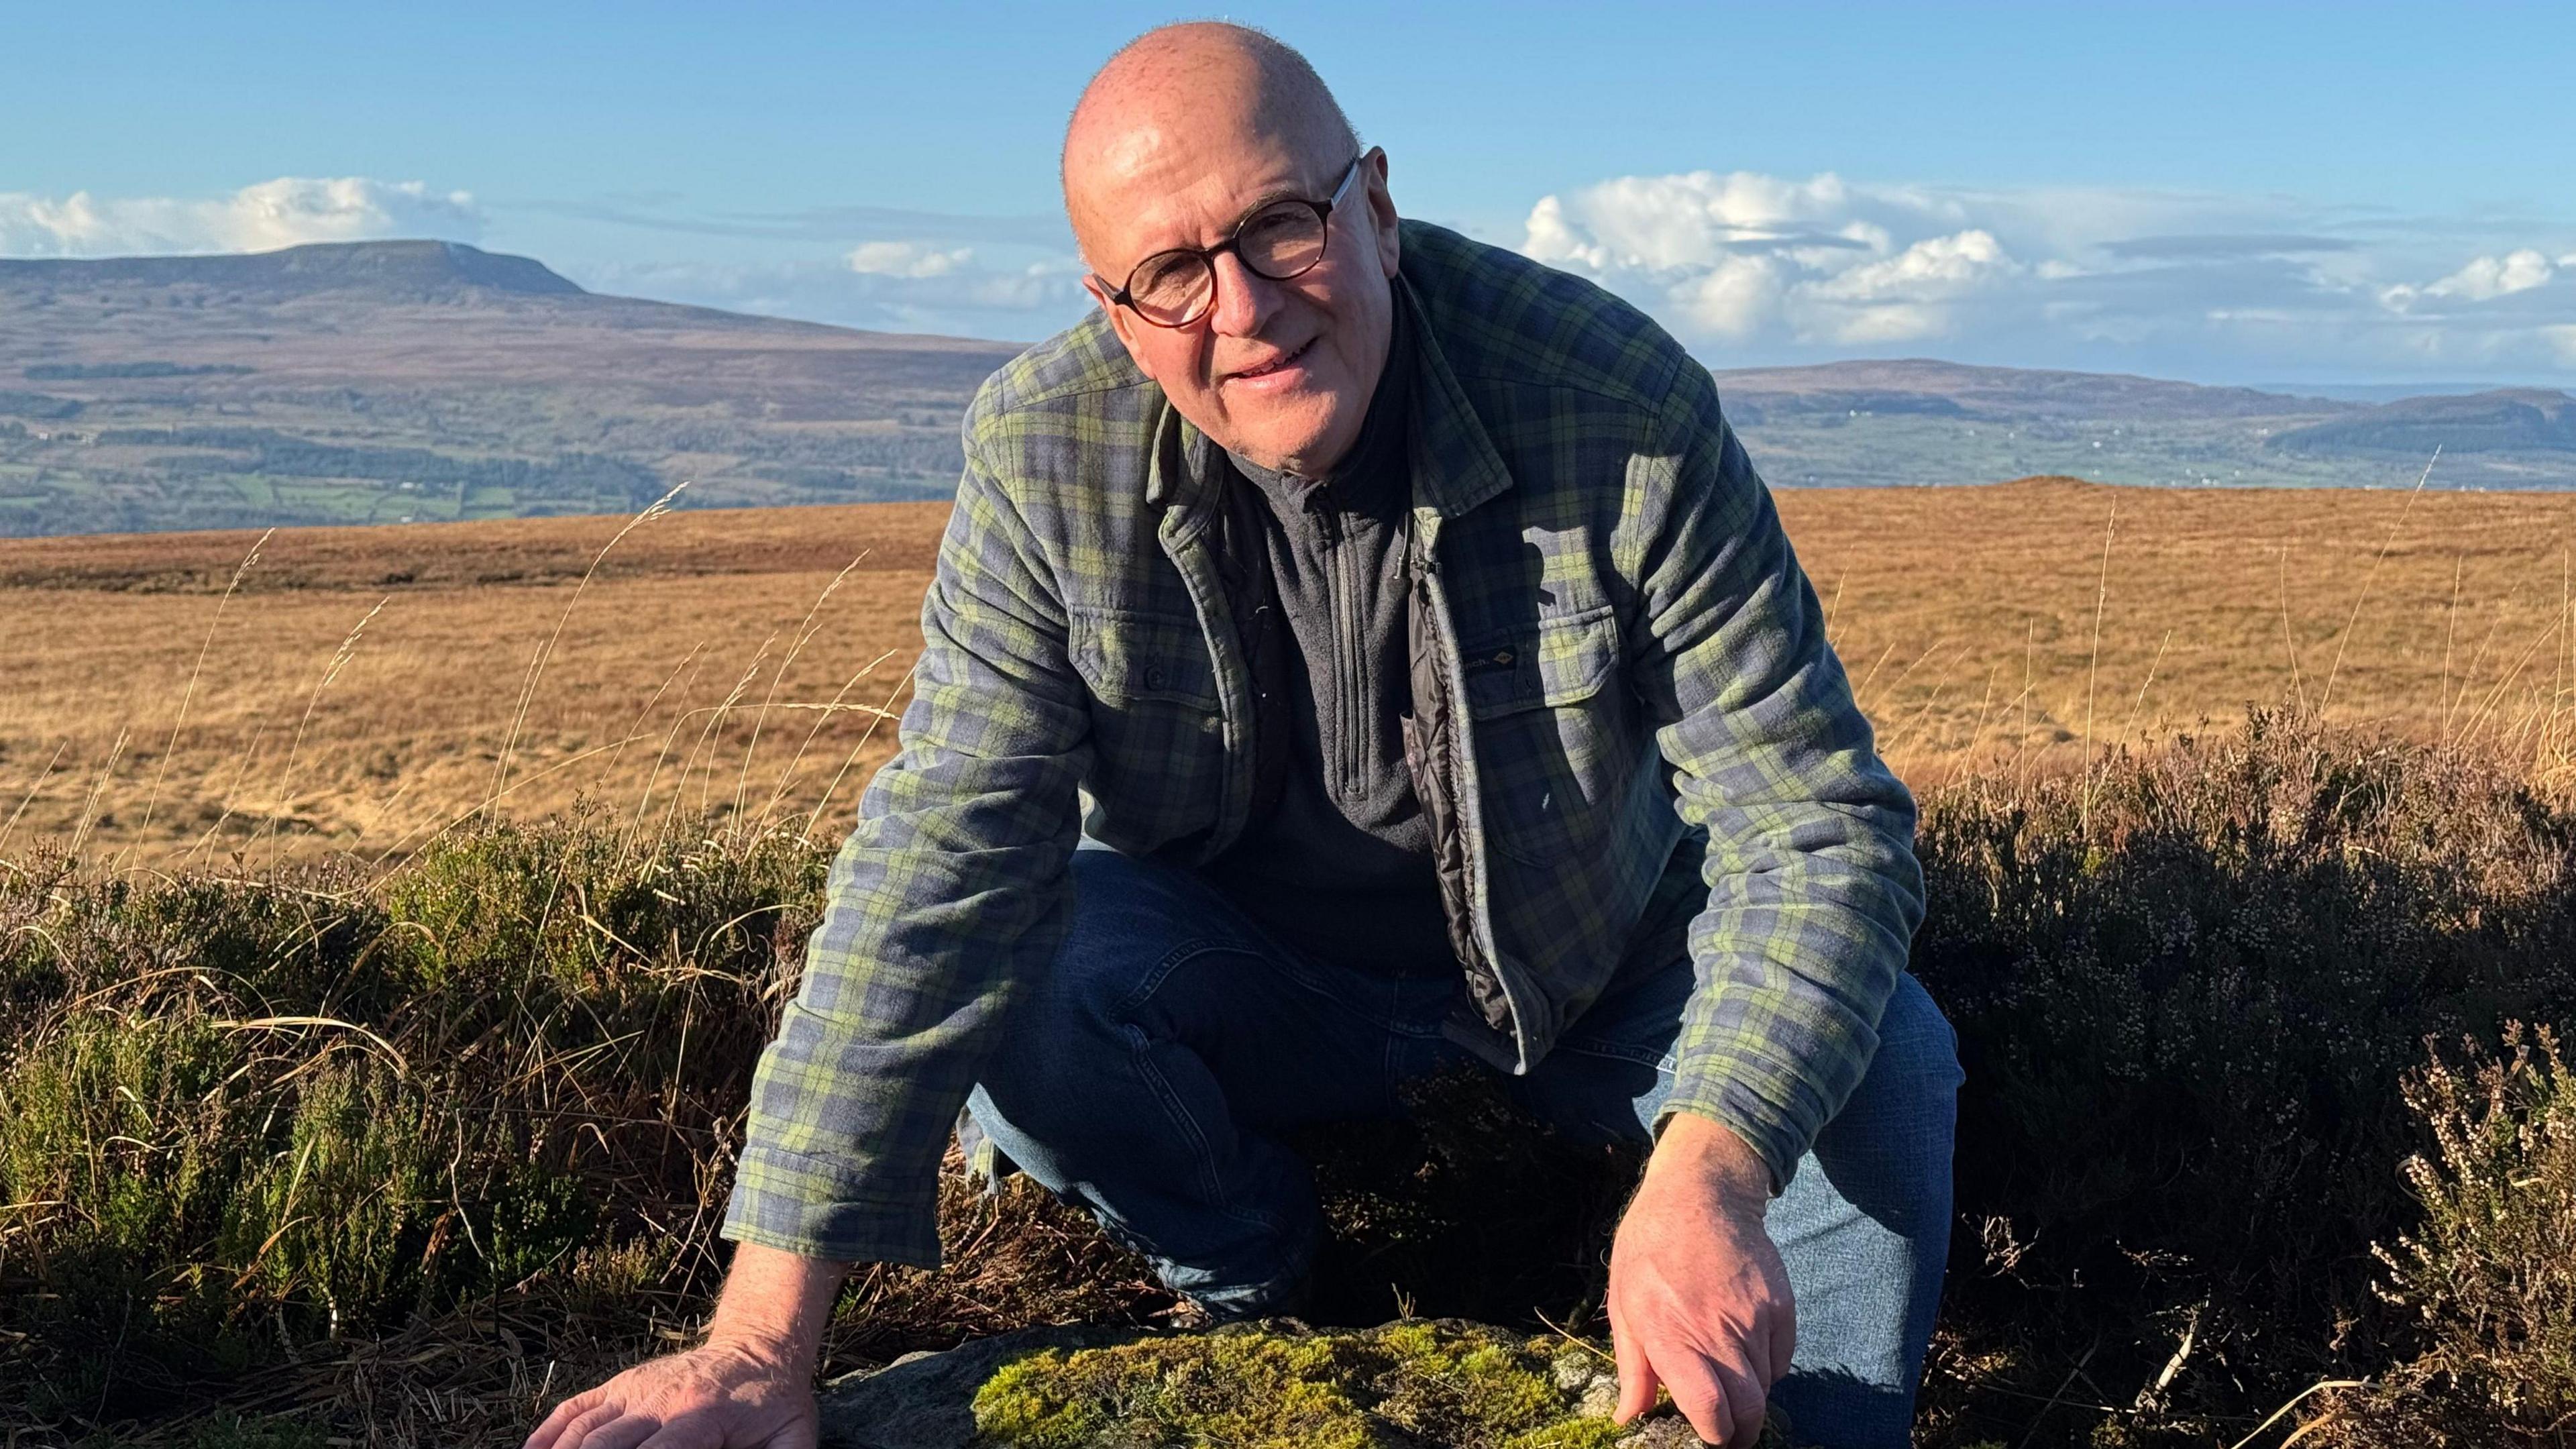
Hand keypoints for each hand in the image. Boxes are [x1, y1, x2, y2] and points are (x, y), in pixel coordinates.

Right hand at [524, 1338, 816, 1448]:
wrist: (761, 1347)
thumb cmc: (778, 1404)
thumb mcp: (793, 1438)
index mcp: (700, 1418)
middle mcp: (659, 1402)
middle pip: (605, 1446)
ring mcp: (634, 1390)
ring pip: (582, 1429)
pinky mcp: (620, 1385)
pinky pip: (574, 1409)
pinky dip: (547, 1435)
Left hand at [1606, 1113, 1794, 1447]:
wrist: (1702, 1192)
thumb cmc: (1650, 1246)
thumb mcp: (1623, 1301)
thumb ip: (1632, 1365)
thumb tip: (1629, 1416)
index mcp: (1672, 1334)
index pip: (1710, 1408)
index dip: (1715, 1435)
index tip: (1709, 1439)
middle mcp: (1718, 1330)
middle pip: (1748, 1408)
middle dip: (1740, 1432)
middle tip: (1728, 1435)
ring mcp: (1755, 1318)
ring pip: (1766, 1386)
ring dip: (1750, 1397)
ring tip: (1729, 1384)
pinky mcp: (1781, 1305)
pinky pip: (1782, 1359)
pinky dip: (1768, 1369)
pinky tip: (1747, 1354)